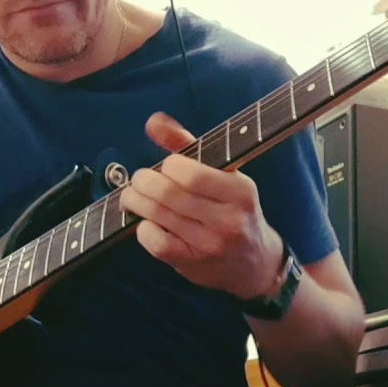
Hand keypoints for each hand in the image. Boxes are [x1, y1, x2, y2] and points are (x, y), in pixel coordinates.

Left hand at [121, 112, 285, 299]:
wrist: (255, 264)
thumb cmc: (236, 211)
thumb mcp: (225, 176)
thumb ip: (188, 145)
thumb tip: (154, 121)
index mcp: (241, 191)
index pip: (193, 174)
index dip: (169, 166)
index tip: (165, 166)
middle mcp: (229, 219)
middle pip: (170, 193)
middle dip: (143, 182)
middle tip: (139, 180)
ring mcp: (210, 245)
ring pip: (159, 216)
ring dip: (136, 202)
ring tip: (132, 197)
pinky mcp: (193, 265)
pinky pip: (157, 243)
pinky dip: (143, 230)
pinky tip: (146, 223)